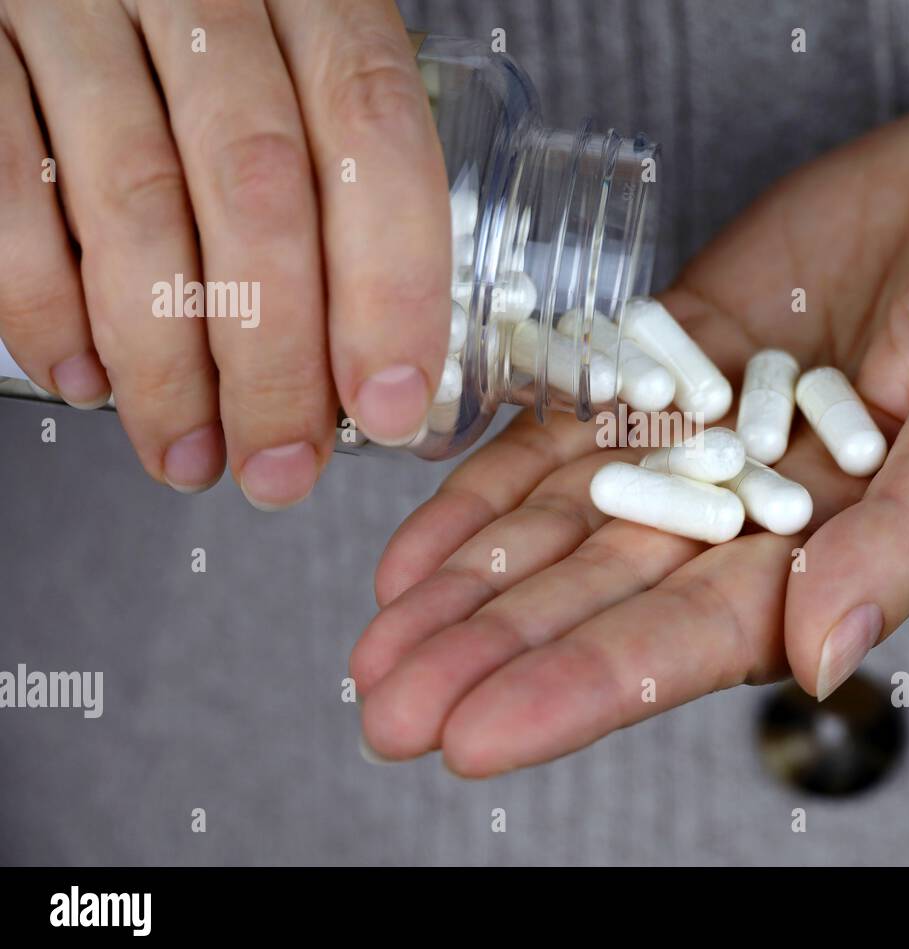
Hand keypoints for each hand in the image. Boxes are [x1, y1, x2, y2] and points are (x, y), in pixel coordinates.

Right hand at [0, 0, 448, 507]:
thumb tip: (373, 366)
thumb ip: (340, 180)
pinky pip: (6, 189)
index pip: (374, 134)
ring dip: (165, 362)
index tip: (388, 401)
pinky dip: (46, 305)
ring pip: (135, 202)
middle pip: (258, 185)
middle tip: (282, 462)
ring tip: (191, 451)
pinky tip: (88, 380)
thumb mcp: (301, 74)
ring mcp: (75, 5)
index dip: (389, 283)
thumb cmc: (218, 37)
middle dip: (275, 357)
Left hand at [353, 102, 908, 774]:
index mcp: (845, 556)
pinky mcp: (672, 359)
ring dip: (471, 584)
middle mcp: (756, 515)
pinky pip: (571, 431)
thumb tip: (820, 659)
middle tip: (388, 709)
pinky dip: (497, 483)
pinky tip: (422, 542)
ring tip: (376, 639)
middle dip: (495, 654)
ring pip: (570, 526)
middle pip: (605, 598)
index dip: (583, 687)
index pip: (695, 639)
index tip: (476, 733)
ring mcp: (704, 437)